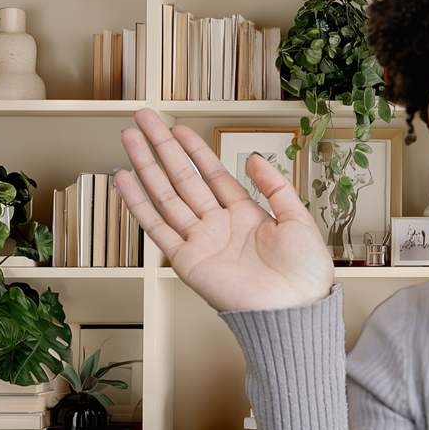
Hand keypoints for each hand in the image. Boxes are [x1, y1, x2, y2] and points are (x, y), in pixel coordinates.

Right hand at [115, 108, 334, 311]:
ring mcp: (201, 242)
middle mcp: (220, 226)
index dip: (195, 150)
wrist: (295, 310)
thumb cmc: (304, 272)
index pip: (214, 174)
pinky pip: (157, 228)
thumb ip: (275, 186)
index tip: (179, 129)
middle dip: (163, 148)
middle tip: (144, 119)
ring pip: (166, 196)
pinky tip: (125, 180)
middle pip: (184, 179)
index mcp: (247, 215)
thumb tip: (255, 156)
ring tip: (129, 138)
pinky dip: (138, 204)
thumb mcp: (298, 218)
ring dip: (146, 167)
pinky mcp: (187, 261)